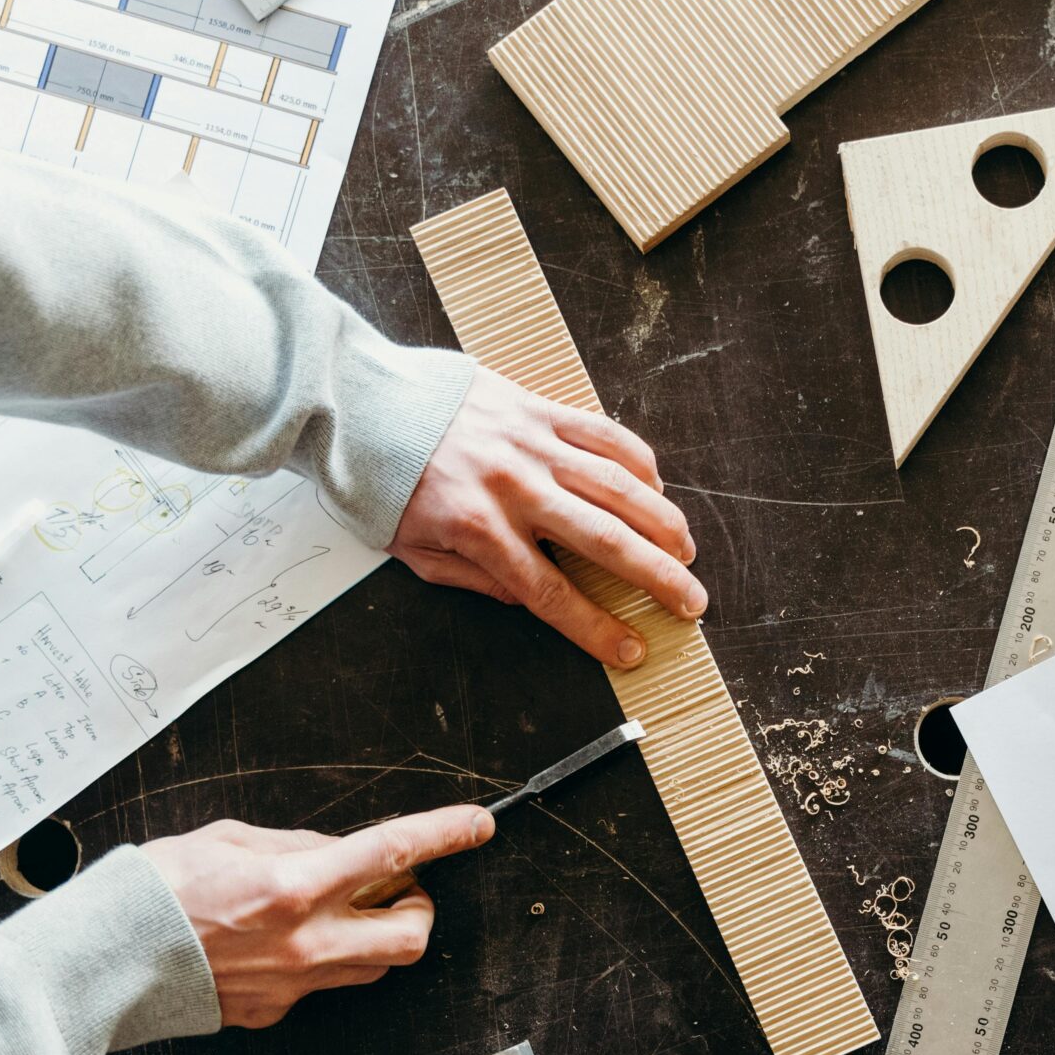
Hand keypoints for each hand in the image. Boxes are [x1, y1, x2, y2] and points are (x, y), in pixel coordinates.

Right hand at [141, 806, 494, 1027]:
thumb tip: (337, 850)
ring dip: (375, 936)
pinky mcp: (274, 1012)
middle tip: (399, 889)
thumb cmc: (153, 894)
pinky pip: (323, 986)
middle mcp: (306, 941)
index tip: (474, 826)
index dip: (444, 835)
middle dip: (418, 909)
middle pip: (412, 936)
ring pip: (376, 966)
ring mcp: (294, 983)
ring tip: (340, 913)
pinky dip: (323, 961)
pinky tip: (285, 945)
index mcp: (295, 886)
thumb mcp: (228, 839)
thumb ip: (296, 846)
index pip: (394, 854)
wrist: (105, 962)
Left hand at [392, 369, 703, 667]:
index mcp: (480, 529)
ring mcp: (532, 444)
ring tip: (686, 552)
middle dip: (657, 578)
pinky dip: (639, 463)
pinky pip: (604, 434)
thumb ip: (473, 580)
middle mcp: (515, 487)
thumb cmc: (386, 481)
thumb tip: (529, 600)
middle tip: (691, 603)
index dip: (596, 628)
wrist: (364, 403)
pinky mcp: (539, 409)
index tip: (631, 650)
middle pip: (605, 541)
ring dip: (662, 524)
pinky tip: (656, 490)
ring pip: (618, 487)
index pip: (552, 593)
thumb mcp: (414, 551)